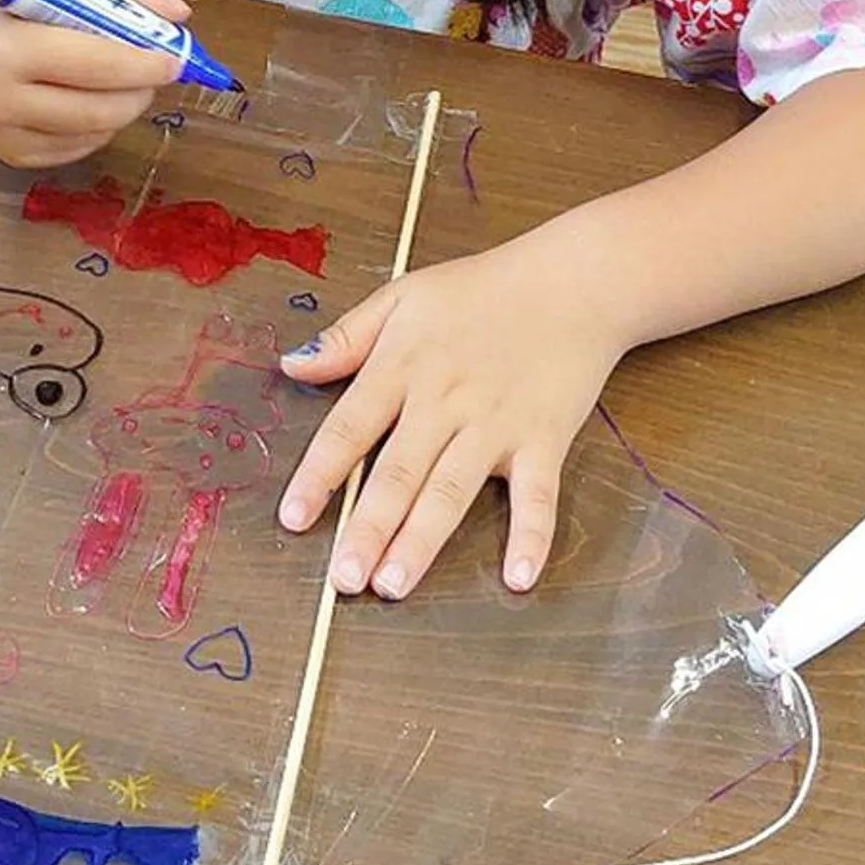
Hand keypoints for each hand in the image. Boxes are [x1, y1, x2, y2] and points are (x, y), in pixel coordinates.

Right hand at [0, 0, 189, 169]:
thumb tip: (177, 14)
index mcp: (2, 47)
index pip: (89, 64)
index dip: (140, 63)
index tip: (175, 58)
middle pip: (97, 109)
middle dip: (140, 89)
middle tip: (158, 67)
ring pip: (95, 133)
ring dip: (124, 106)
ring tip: (123, 76)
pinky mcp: (10, 154)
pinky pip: (79, 148)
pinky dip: (100, 124)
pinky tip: (89, 95)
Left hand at [277, 236, 632, 599]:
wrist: (573, 280)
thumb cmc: (483, 290)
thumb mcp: (402, 296)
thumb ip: (345, 337)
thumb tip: (291, 366)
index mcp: (403, 366)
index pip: (350, 427)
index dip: (320, 475)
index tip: (294, 518)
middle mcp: (445, 401)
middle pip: (398, 472)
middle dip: (368, 527)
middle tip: (344, 578)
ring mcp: (496, 423)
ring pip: (452, 489)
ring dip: (423, 541)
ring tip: (394, 584)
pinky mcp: (544, 438)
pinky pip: (538, 494)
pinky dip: (532, 536)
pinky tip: (519, 578)